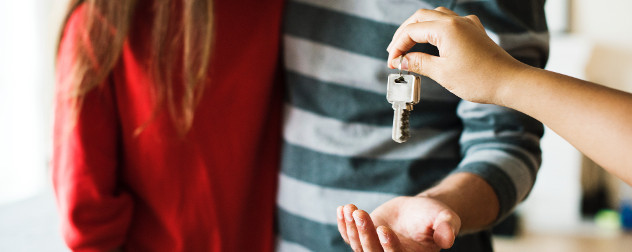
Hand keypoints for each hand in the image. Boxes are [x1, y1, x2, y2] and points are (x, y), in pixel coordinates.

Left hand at [337, 196, 460, 251]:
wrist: (420, 211)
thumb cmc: (435, 216)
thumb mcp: (445, 219)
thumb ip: (447, 228)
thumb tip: (449, 239)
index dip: (389, 246)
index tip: (383, 228)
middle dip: (365, 235)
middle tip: (360, 213)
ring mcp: (375, 249)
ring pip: (359, 246)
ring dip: (352, 228)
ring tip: (350, 209)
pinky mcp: (364, 239)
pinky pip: (349, 237)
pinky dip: (344, 225)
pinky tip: (342, 210)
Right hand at [386, 7, 527, 104]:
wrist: (510, 82)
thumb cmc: (479, 79)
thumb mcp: (443, 73)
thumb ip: (419, 63)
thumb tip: (403, 60)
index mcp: (446, 28)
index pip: (412, 31)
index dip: (398, 46)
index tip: (392, 63)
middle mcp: (456, 21)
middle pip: (420, 17)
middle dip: (404, 34)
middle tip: (395, 52)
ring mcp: (467, 24)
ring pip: (435, 16)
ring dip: (419, 28)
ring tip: (408, 45)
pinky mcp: (474, 31)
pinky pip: (450, 22)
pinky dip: (435, 29)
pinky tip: (432, 41)